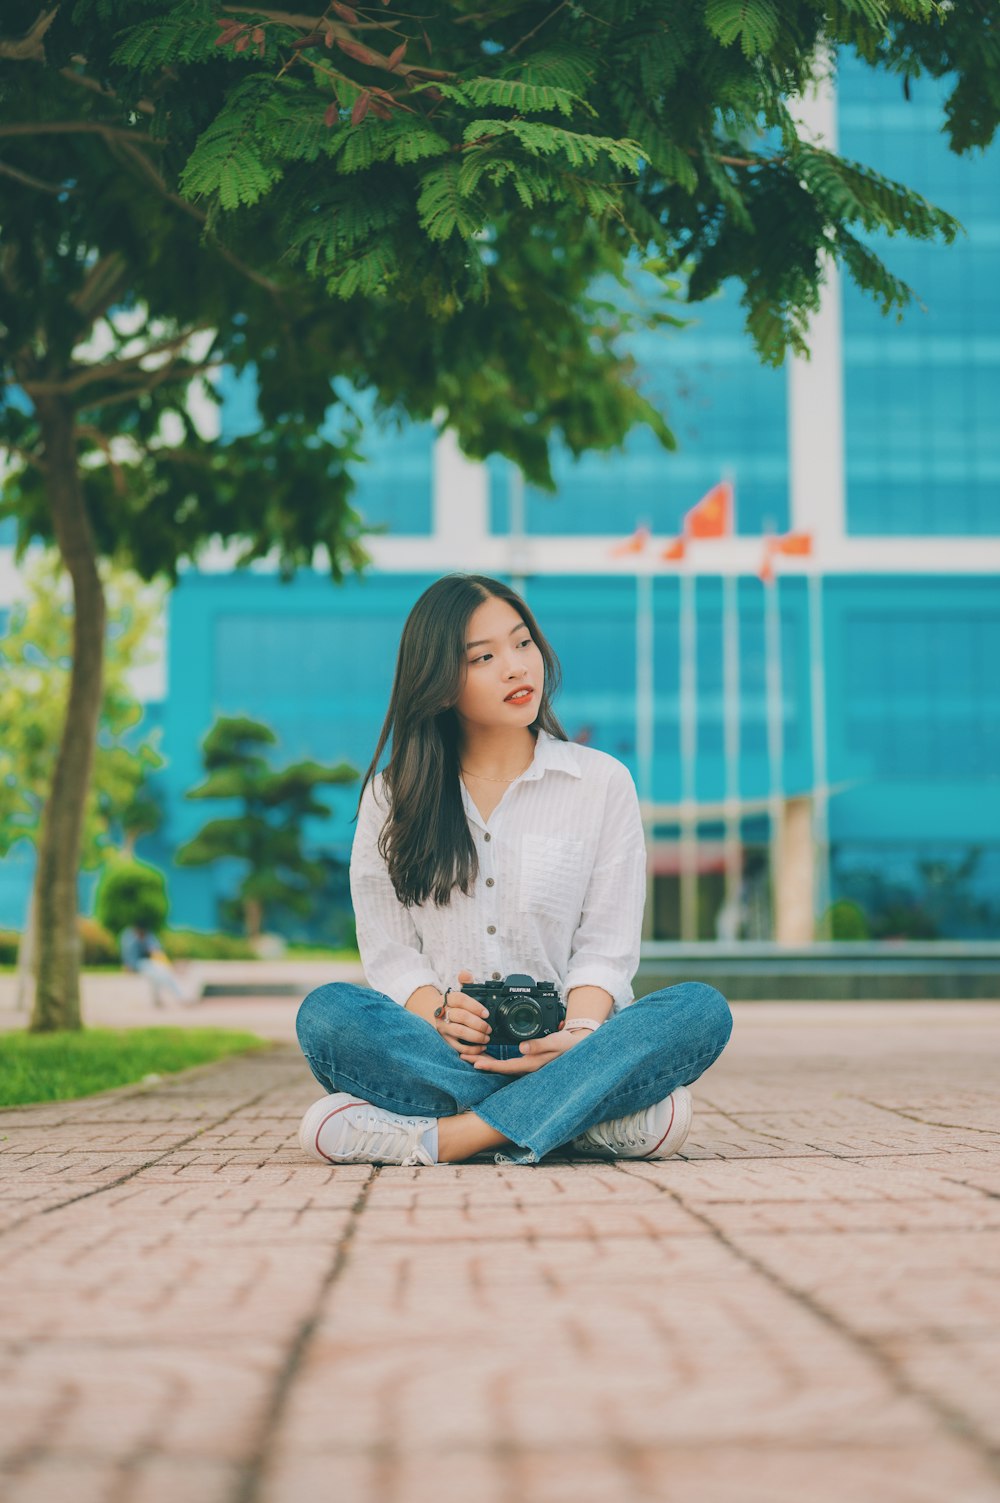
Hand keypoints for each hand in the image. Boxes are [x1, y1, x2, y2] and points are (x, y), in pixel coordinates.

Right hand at [435, 969, 491, 1059]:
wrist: (431, 1014)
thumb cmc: (451, 1004)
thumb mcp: (457, 991)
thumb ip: (465, 982)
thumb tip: (465, 974)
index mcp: (448, 999)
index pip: (461, 1000)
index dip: (475, 1006)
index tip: (486, 1013)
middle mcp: (443, 1012)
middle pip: (461, 1016)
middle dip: (478, 1023)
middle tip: (489, 1028)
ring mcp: (442, 1027)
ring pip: (459, 1031)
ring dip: (476, 1036)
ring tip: (487, 1038)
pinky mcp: (444, 1040)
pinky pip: (457, 1047)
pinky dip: (471, 1049)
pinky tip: (481, 1047)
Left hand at [471, 1024, 585, 1074]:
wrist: (578, 1047)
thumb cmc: (567, 1045)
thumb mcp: (555, 1042)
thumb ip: (539, 1045)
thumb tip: (522, 1047)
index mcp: (532, 1063)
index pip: (507, 1066)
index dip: (490, 1064)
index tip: (475, 1062)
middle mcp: (527, 1066)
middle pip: (500, 1067)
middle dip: (482, 1062)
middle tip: (463, 1057)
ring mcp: (527, 1064)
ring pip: (502, 1065)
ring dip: (486, 1060)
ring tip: (469, 1055)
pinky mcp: (528, 1060)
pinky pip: (508, 1061)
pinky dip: (496, 1058)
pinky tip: (487, 1054)